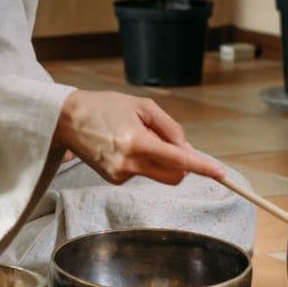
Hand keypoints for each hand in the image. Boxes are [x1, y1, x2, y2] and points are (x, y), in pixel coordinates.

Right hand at [52, 90, 225, 184]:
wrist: (67, 120)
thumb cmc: (105, 107)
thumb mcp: (142, 107)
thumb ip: (170, 128)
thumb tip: (190, 151)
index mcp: (137, 142)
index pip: (178, 160)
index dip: (202, 167)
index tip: (220, 174)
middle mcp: (129, 163)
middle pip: (174, 176)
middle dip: (182, 166)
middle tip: (172, 143)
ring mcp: (120, 175)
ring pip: (158, 173)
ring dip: (158, 158)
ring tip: (134, 136)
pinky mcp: (114, 180)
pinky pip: (141, 172)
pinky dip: (141, 160)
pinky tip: (122, 145)